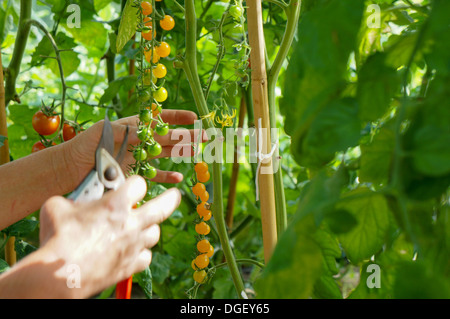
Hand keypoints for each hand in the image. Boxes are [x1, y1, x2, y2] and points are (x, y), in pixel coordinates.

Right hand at [39, 176, 180, 297]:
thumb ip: (73, 199)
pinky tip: (132, 251)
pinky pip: (145, 257)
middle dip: (171, 198)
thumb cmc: (58, 238)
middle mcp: (131, 223)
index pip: (139, 184)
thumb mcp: (57, 207)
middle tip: (175, 195)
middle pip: (163, 207)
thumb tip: (73, 201)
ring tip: (143, 225)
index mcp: (116, 204)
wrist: (60, 276)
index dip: (135, 183)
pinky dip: (141, 253)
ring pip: (155, 233)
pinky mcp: (130, 266)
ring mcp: (134, 246)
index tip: (131, 185)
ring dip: (150, 227)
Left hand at [65, 109, 205, 185]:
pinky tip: (179, 178)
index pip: (161, 119)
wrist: (71, 168)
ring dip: (183, 154)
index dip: (178, 118)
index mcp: (135, 126)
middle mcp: (141, 140)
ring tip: (200, 153)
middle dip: (189, 136)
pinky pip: (155, 175)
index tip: (195, 118)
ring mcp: (140, 157)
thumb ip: (127, 131)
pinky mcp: (135, 173)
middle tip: (207, 136)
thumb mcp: (105, 132)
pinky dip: (167, 177)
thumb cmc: (85, 144)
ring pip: (167, 155)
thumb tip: (147, 132)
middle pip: (169, 137)